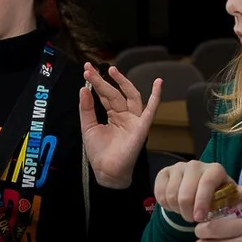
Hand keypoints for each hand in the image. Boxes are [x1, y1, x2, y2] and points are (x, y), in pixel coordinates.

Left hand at [80, 63, 161, 188]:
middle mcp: (125, 115)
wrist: (106, 172)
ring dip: (122, 83)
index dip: (96, 82)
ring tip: (111, 70)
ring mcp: (134, 120)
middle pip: (115, 93)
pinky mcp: (141, 127)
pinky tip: (158, 83)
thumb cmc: (99, 152)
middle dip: (103, 81)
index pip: (106, 95)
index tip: (87, 70)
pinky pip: (151, 110)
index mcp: (114, 115)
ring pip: (130, 97)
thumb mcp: (88, 127)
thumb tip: (83, 89)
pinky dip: (156, 97)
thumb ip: (87, 108)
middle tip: (91, 70)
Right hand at [154, 160, 241, 222]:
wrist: (198, 190)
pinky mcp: (164, 173)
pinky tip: (175, 206)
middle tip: (193, 220)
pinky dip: (166, 204)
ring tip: (186, 213)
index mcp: (215, 169)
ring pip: (171, 195)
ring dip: (177, 210)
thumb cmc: (218, 195)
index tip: (199, 219)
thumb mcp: (233, 197)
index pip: (206, 184)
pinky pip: (160, 192)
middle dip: (188, 212)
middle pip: (185, 194)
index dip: (201, 202)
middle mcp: (196, 164)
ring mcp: (178, 168)